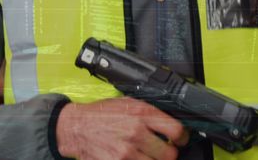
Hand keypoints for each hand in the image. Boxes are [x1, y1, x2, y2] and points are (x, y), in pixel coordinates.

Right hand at [56, 97, 188, 159]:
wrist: (75, 127)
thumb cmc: (100, 115)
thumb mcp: (126, 104)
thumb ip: (149, 112)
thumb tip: (170, 122)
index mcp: (140, 113)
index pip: (176, 130)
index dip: (182, 138)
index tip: (179, 140)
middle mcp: (135, 132)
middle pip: (170, 154)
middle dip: (167, 153)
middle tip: (161, 150)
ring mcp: (127, 152)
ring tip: (143, 154)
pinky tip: (132, 157)